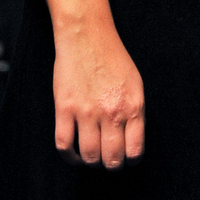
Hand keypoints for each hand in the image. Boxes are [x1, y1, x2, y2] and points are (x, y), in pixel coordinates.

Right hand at [53, 23, 144, 168]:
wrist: (87, 35)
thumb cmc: (112, 57)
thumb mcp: (135, 83)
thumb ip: (135, 112)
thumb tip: (131, 140)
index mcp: (133, 106)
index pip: (134, 152)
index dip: (129, 159)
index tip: (124, 156)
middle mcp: (112, 112)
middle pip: (112, 159)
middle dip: (110, 163)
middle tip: (107, 157)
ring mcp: (87, 111)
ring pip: (90, 157)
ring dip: (91, 161)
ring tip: (91, 154)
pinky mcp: (65, 108)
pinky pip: (64, 145)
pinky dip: (69, 156)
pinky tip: (73, 152)